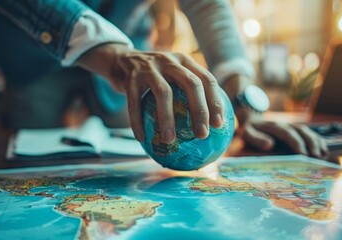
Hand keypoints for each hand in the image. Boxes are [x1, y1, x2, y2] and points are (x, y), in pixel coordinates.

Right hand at [77, 44, 223, 142]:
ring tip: (169, 140)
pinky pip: (135, 103)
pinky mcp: (131, 77)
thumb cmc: (153, 76)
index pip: (207, 79)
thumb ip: (187, 91)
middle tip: (202, 135)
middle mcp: (169, 60)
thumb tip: (207, 127)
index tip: (219, 125)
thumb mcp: (172, 75)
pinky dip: (137, 122)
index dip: (215, 102)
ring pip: (163, 93)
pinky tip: (141, 138)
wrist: (122, 60)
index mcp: (184, 61)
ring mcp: (149, 67)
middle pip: (191, 83)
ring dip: (167, 119)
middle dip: (199, 110)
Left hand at [240, 114, 328, 157]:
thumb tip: (270, 145)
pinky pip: (309, 132)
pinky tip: (324, 149)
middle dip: (310, 143)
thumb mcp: (247, 133)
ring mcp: (291, 125)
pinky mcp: (295, 129)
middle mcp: (285, 124)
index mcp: (273, 125)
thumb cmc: (249, 129)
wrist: (252, 119)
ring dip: (316, 141)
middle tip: (316, 157)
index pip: (287, 133)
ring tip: (322, 155)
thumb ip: (257, 139)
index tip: (303, 154)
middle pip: (301, 130)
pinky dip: (317, 140)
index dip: (296, 142)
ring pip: (307, 131)